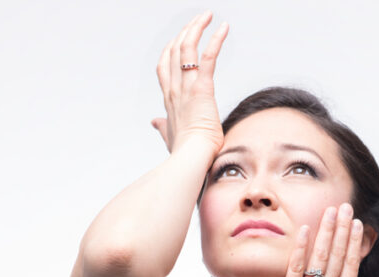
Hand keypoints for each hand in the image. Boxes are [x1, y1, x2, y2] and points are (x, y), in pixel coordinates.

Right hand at [151, 11, 228, 155]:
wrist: (191, 159)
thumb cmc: (185, 152)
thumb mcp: (170, 136)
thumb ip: (163, 127)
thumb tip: (155, 123)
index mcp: (169, 100)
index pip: (165, 67)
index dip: (170, 50)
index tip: (178, 39)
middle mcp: (175, 89)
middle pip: (174, 51)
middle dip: (184, 32)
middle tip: (196, 20)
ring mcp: (187, 88)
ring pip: (187, 48)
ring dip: (196, 28)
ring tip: (207, 15)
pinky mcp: (202, 89)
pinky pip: (208, 57)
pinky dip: (216, 40)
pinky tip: (223, 27)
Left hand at [265, 203, 375, 276]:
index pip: (351, 266)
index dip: (354, 243)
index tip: (357, 225)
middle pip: (338, 256)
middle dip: (342, 229)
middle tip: (345, 207)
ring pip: (320, 257)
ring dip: (326, 232)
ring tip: (330, 211)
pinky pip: (295, 268)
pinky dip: (301, 248)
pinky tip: (306, 230)